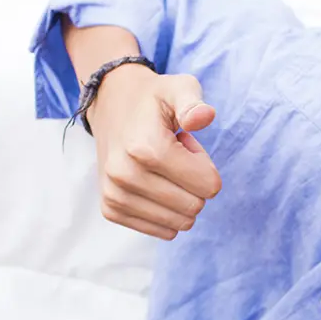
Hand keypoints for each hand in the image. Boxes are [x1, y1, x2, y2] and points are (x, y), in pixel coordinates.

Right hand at [87, 65, 221, 239]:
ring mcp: (115, 195)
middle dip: (194, 183)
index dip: (205, 165)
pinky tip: (152, 183)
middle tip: (175, 157)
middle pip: (196, 206)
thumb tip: (203, 117)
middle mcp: (125, 175)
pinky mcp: (111, 210)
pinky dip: (166, 212)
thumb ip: (193, 101)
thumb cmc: (153, 100)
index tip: (185, 145)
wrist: (111, 106)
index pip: (209, 186)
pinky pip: (163, 231)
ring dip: (180, 197)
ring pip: (180, 223)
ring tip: (162, 168)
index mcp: (146, 148)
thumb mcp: (178, 88)